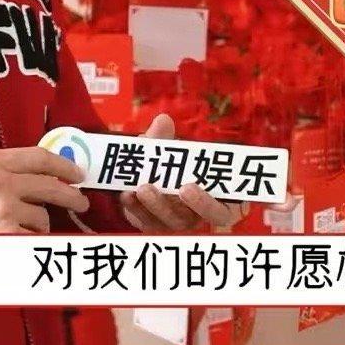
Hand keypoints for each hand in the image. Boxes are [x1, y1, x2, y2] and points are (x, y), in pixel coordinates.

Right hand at [0, 146, 89, 233]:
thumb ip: (7, 166)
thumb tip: (47, 172)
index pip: (40, 157)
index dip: (64, 165)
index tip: (77, 173)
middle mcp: (0, 181)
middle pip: (51, 185)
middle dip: (72, 195)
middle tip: (81, 201)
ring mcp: (5, 208)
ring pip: (43, 215)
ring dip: (39, 222)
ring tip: (20, 224)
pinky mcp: (7, 233)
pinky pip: (34, 236)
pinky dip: (29, 239)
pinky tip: (16, 236)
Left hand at [118, 114, 249, 232]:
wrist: (159, 175)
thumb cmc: (180, 163)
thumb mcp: (175, 150)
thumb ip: (168, 138)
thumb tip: (163, 120)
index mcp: (217, 204)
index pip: (220, 213)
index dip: (205, 204)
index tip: (186, 187)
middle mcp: (197, 218)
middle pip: (186, 220)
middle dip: (167, 204)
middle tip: (150, 187)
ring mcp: (174, 224)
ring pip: (164, 221)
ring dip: (150, 205)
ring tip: (138, 187)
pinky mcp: (153, 224)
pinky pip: (144, 221)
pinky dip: (134, 207)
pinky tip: (125, 193)